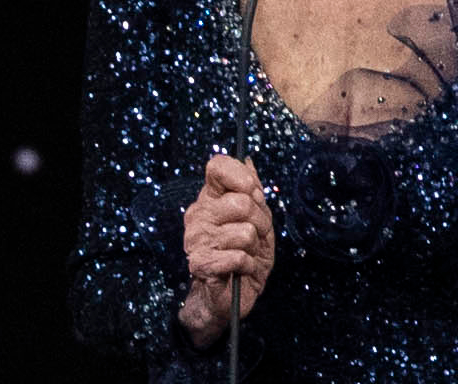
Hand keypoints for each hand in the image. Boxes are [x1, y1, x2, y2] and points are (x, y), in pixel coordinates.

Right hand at [179, 155, 274, 348]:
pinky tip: (240, 269)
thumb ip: (252, 191)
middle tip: (256, 236)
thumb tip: (248, 160)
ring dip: (255, 248)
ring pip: (245, 232)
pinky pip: (239, 257)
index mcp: (210, 199)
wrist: (230, 296)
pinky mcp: (200, 264)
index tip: (254, 193)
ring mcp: (196, 239)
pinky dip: (248, 265)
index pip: (217, 167)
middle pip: (242, 202)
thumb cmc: (245, 255)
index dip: (241, 177)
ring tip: (245, 254)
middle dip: (261, 222)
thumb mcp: (258, 219)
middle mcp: (198, 215)